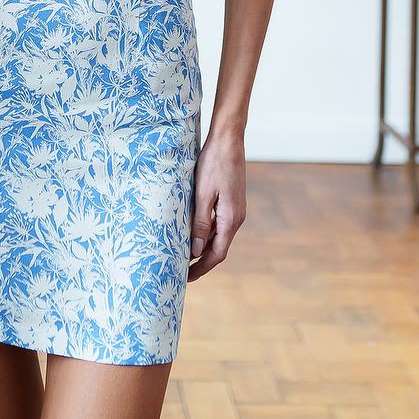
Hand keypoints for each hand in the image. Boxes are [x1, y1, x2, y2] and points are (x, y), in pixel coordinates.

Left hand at [187, 130, 246, 281]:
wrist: (228, 140)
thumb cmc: (214, 163)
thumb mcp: (203, 193)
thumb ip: (201, 222)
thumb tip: (197, 250)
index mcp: (231, 219)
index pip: (217, 254)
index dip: (202, 268)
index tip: (186, 278)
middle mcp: (236, 217)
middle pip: (219, 248)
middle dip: (201, 262)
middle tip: (182, 271)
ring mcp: (235, 209)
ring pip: (219, 236)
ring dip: (204, 247)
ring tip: (184, 255)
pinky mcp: (231, 201)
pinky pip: (220, 223)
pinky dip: (208, 233)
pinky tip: (194, 232)